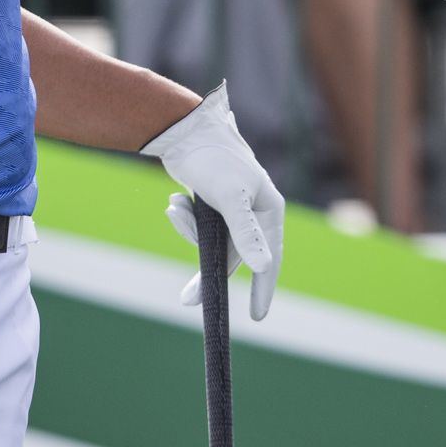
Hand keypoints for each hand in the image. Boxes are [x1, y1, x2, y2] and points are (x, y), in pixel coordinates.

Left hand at [139, 82, 283, 319]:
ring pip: (214, 241)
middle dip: (208, 269)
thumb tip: (263, 268)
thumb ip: (246, 234)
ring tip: (174, 207)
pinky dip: (186, 220)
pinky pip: (202, 227)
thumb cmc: (212, 159)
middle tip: (189, 298)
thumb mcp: (230, 199)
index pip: (271, 257)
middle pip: (235, 254)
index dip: (263, 288)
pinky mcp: (213, 203)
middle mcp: (255, 210)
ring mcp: (234, 208)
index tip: (256, 316)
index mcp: (269, 208)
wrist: (183, 130)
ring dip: (190, 232)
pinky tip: (174, 203)